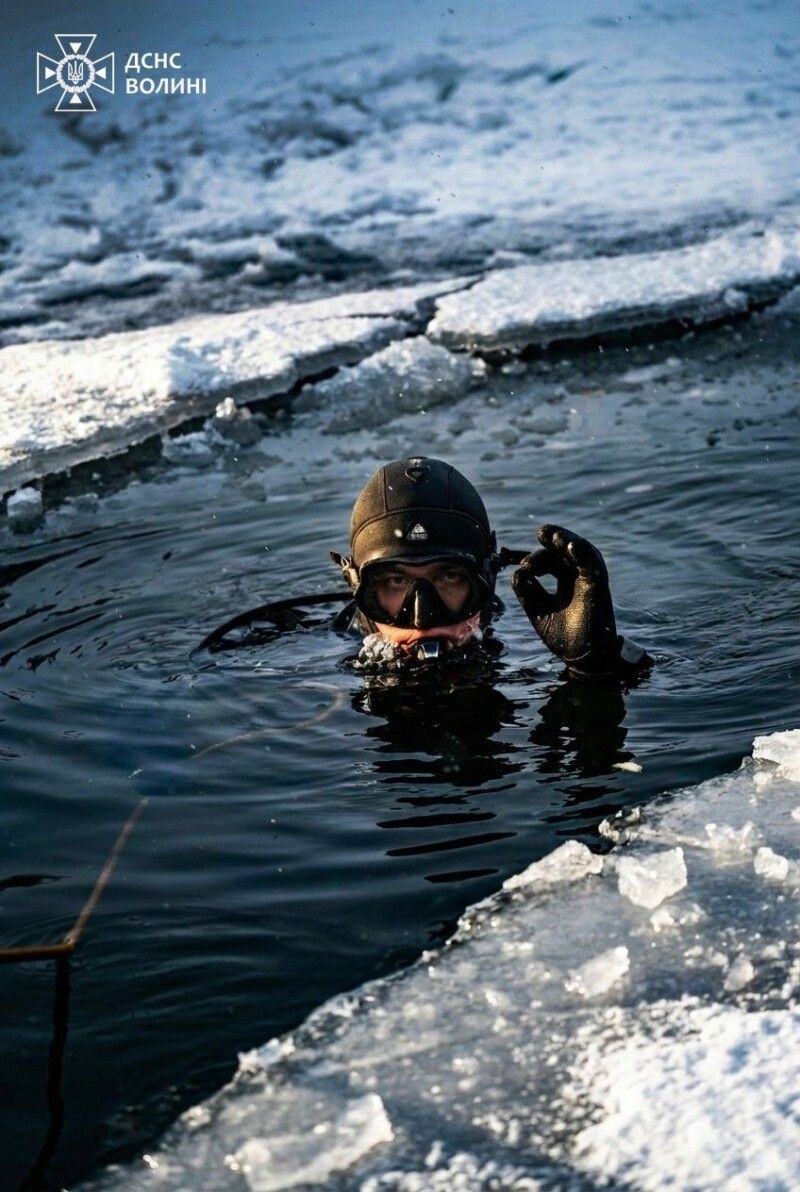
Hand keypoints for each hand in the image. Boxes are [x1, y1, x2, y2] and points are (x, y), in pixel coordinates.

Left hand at [511, 524, 620, 673]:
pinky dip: (581, 553)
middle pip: (564, 551)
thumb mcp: (538, 610)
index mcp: (565, 581)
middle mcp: (578, 577)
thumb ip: (527, 591)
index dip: (533, 557)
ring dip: (566, 540)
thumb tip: (516, 572)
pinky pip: (592, 565)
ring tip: (551, 535)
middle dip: (552, 540)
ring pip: (580, 551)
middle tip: (540, 533)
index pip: (549, 560)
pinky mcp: (598, 587)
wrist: (582, 658)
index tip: (513, 559)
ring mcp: (588, 580)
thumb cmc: (563, 636)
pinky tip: (569, 546)